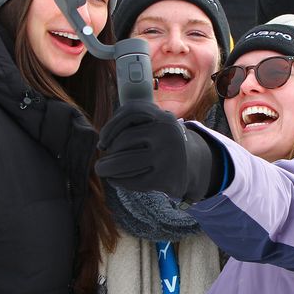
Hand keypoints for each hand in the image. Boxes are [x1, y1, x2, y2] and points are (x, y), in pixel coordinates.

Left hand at [96, 101, 216, 202]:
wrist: (192, 165)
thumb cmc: (161, 143)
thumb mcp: (153, 125)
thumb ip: (129, 124)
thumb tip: (102, 144)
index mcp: (163, 117)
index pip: (130, 112)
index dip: (110, 126)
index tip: (103, 141)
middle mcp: (167, 134)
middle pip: (124, 140)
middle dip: (109, 151)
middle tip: (103, 160)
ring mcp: (168, 156)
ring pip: (124, 162)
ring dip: (107, 167)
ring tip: (102, 170)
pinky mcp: (166, 178)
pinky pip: (133, 180)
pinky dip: (118, 180)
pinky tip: (114, 179)